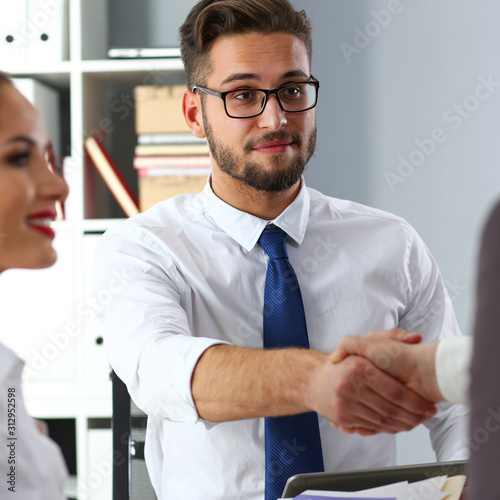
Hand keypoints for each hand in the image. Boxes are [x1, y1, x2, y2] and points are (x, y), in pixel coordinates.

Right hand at [328, 328, 442, 434]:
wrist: (315, 380)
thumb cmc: (346, 362)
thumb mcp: (366, 343)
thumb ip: (392, 336)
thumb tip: (415, 337)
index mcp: (358, 366)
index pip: (394, 392)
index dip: (415, 402)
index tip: (428, 406)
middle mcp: (349, 385)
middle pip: (390, 409)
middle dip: (413, 416)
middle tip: (427, 416)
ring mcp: (344, 402)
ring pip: (382, 420)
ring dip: (403, 424)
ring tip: (417, 421)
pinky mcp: (342, 417)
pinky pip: (370, 427)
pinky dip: (386, 428)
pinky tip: (398, 424)